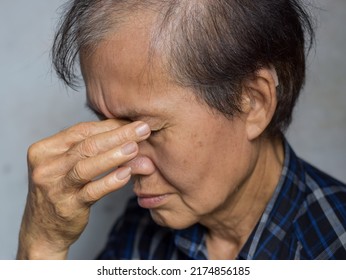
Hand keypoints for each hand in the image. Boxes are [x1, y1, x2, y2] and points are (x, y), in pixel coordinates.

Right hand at [17, 119, 150, 258]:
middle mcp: (46, 167)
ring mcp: (54, 187)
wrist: (42, 231)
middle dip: (118, 135)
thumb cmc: (61, 191)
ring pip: (86, 166)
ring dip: (114, 155)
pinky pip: (92, 192)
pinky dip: (110, 181)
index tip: (132, 122)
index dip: (110, 125)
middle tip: (142, 128)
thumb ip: (90, 150)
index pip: (81, 131)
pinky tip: (127, 174)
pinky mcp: (66, 207)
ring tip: (135, 147)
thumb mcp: (67, 166)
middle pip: (86, 145)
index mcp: (44, 150)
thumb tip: (127, 133)